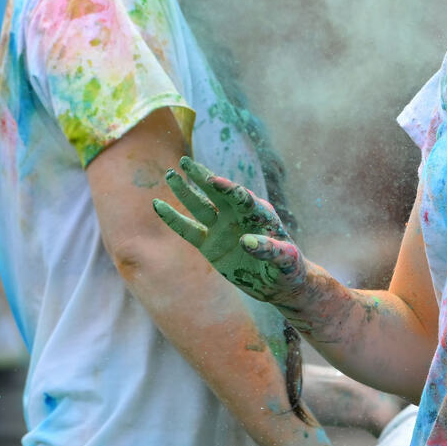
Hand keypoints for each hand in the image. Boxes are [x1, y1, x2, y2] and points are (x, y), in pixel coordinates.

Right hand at [152, 157, 310, 306]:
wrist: (277, 284)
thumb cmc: (288, 268)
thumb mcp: (286, 260)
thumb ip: (269, 250)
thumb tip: (246, 241)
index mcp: (259, 213)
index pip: (241, 197)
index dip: (228, 188)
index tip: (214, 180)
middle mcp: (237, 216)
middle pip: (216, 193)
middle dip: (201, 177)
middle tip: (184, 161)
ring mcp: (221, 228)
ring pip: (199, 206)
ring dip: (184, 191)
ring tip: (170, 175)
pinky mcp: (209, 245)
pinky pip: (188, 230)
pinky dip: (173, 219)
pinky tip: (158, 205)